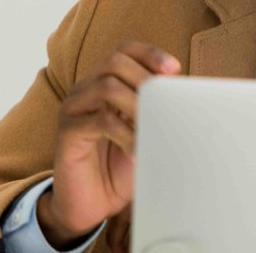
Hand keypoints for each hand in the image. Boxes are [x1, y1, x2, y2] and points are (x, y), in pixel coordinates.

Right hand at [36, 42, 180, 247]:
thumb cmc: (118, 169)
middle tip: (166, 102)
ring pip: (107, 86)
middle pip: (115, 61)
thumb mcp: (143, 134)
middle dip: (146, 77)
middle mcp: (85, 90)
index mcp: (102, 84)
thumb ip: (157, 112)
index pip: (123, 51)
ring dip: (138, 104)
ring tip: (156, 126)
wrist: (89, 205)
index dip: (149, 53)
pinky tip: (140, 150)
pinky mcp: (68, 132)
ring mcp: (74, 109)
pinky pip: (100, 121)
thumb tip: (187, 95)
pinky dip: (127, 134)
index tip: (174, 69)